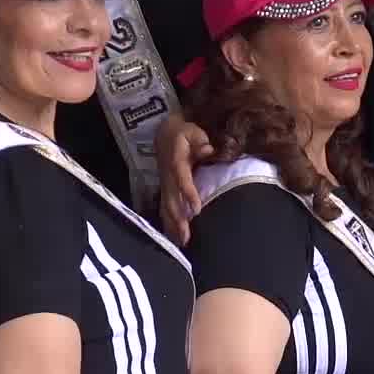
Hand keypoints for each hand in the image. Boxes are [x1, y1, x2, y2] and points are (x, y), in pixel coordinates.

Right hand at [155, 116, 212, 240]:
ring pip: (167, 207)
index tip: (196, 209)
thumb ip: (200, 140)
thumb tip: (208, 149)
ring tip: (182, 243)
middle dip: (178, 219)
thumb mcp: (192, 131)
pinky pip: (165, 209)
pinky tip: (175, 239)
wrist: (165, 134)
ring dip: (173, 225)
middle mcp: (168, 177)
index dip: (188, 194)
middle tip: (187, 236)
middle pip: (171, 200)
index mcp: (175, 162)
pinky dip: (169, 224)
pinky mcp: (165, 190)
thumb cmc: (183, 133)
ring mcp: (165, 185)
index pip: (182, 179)